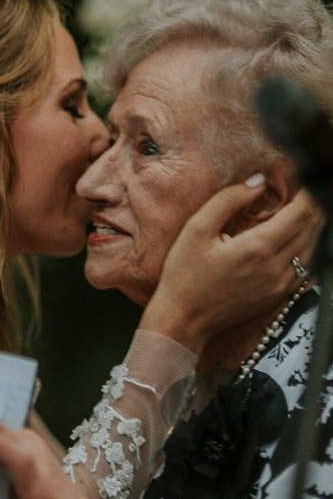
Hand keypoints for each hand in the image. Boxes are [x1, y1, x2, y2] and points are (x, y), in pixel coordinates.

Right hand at [141, 182, 322, 353]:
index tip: (295, 179)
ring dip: (307, 225)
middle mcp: (278, 266)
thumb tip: (257, 181)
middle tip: (295, 190)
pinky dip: (302, 246)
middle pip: (313, 226)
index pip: (302, 211)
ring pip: (312, 245)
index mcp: (259, 247)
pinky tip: (287, 238)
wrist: (184, 319)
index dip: (304, 190)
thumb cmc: (184, 275)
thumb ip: (227, 200)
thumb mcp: (195, 230)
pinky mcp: (279, 294)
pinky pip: (304, 264)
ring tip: (291, 210)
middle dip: (309, 204)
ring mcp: (282, 283)